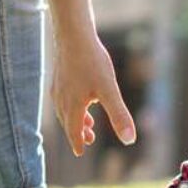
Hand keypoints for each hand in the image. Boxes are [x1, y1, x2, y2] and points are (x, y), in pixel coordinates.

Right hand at [50, 34, 135, 155]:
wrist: (73, 35)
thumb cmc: (92, 62)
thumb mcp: (110, 90)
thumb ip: (119, 115)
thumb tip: (129, 140)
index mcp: (73, 106)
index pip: (73, 130)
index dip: (77, 142)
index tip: (80, 152)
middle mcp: (62, 99)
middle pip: (68, 122)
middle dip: (77, 133)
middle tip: (88, 140)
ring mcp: (58, 86)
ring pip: (65, 109)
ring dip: (75, 119)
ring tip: (88, 122)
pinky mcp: (59, 75)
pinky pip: (63, 97)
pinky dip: (71, 105)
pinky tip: (82, 97)